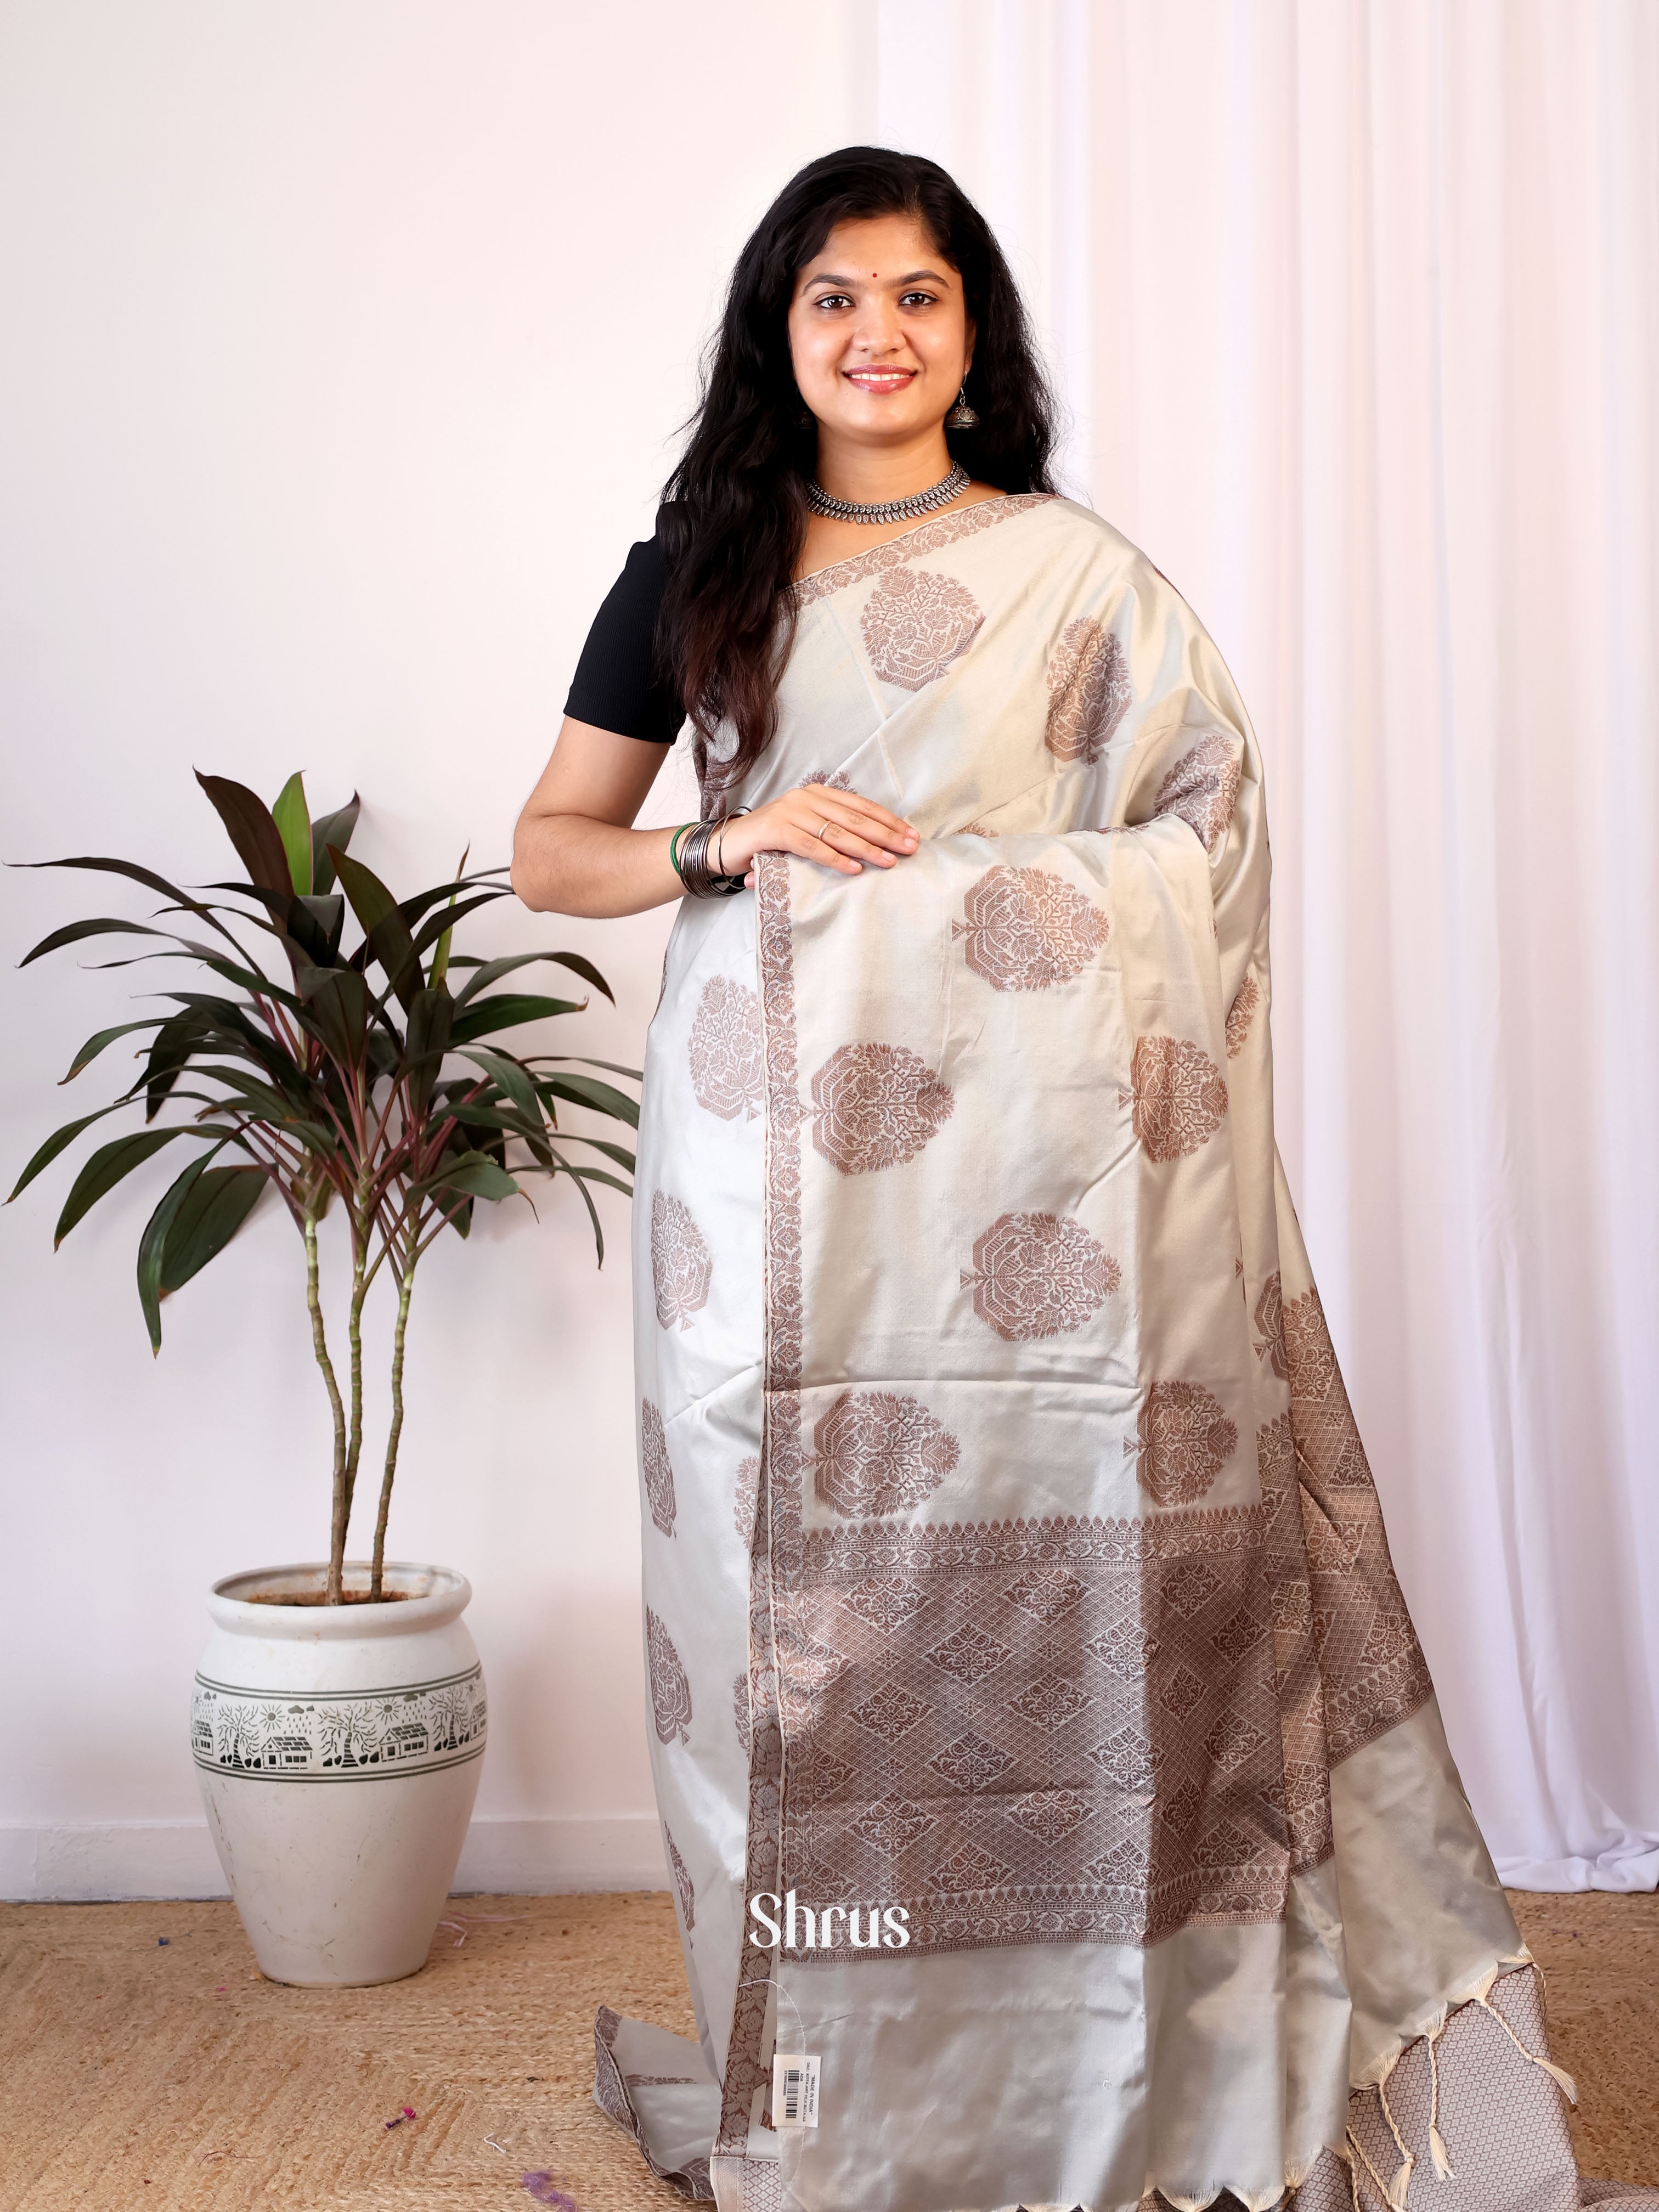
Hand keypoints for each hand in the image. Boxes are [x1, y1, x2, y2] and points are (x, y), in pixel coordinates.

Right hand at [715, 785, 919, 885]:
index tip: (911, 835)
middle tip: (910, 848)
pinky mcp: (776, 830)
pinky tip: (854, 869)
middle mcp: (805, 797)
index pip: (861, 806)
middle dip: (886, 834)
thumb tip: (875, 845)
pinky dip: (835, 858)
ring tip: (889, 861)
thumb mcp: (805, 830)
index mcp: (816, 793)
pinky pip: (812, 846)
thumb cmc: (771, 841)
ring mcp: (790, 811)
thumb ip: (831, 830)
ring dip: (867, 848)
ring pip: (836, 832)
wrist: (727, 844)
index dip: (888, 820)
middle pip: (854, 817)